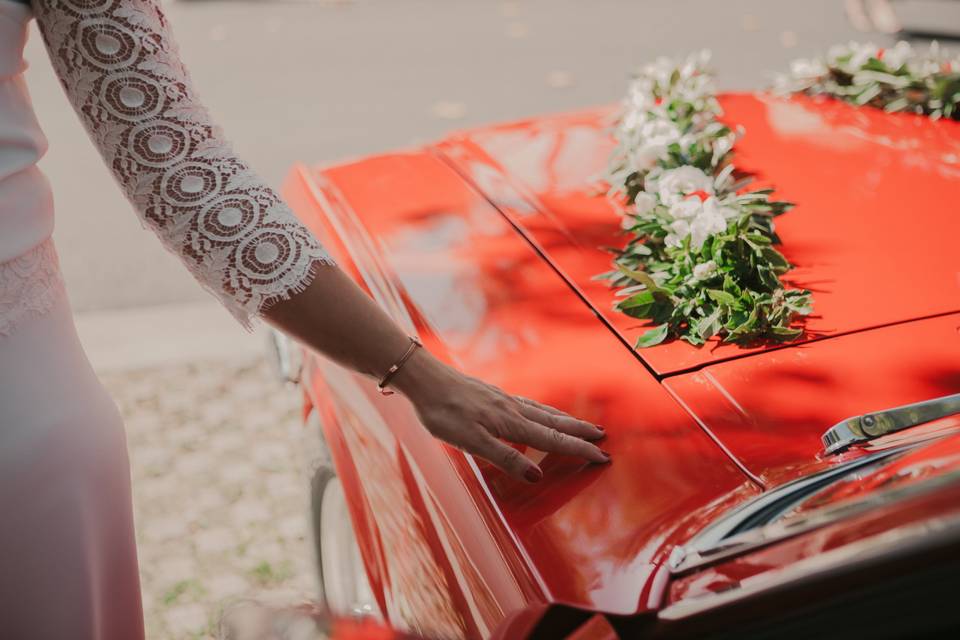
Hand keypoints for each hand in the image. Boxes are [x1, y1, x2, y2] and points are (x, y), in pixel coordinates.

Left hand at [392, 350, 609, 481]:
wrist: (424, 380)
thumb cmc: (443, 413)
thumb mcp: (470, 442)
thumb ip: (504, 458)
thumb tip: (537, 475)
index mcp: (510, 423)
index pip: (552, 439)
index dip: (577, 449)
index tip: (601, 456)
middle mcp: (512, 409)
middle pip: (553, 422)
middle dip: (579, 432)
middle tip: (604, 438)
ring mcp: (503, 400)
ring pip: (542, 412)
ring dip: (565, 420)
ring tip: (583, 425)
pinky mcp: (493, 396)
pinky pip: (528, 405)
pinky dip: (544, 412)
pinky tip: (540, 413)